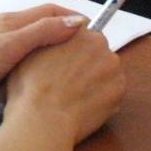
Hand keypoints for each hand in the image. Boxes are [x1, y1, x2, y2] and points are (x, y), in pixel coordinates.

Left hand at [0, 6, 90, 117]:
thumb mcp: (11, 46)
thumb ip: (43, 32)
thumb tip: (78, 22)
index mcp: (12, 22)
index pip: (50, 11)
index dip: (73, 18)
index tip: (94, 33)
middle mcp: (8, 34)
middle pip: (45, 29)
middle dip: (67, 39)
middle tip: (88, 54)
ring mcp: (2, 54)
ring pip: (36, 51)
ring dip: (53, 58)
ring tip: (73, 72)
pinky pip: (26, 68)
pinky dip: (39, 74)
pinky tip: (47, 88)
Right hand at [6, 25, 123, 144]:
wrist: (44, 119)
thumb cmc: (31, 87)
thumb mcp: (30, 50)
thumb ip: (48, 37)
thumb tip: (54, 35)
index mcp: (77, 30)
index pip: (81, 31)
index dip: (73, 47)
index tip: (66, 59)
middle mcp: (99, 44)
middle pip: (96, 49)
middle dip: (87, 61)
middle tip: (69, 78)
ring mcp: (112, 67)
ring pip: (106, 70)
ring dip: (96, 78)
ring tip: (75, 94)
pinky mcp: (120, 90)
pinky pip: (112, 90)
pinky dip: (102, 96)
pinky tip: (84, 104)